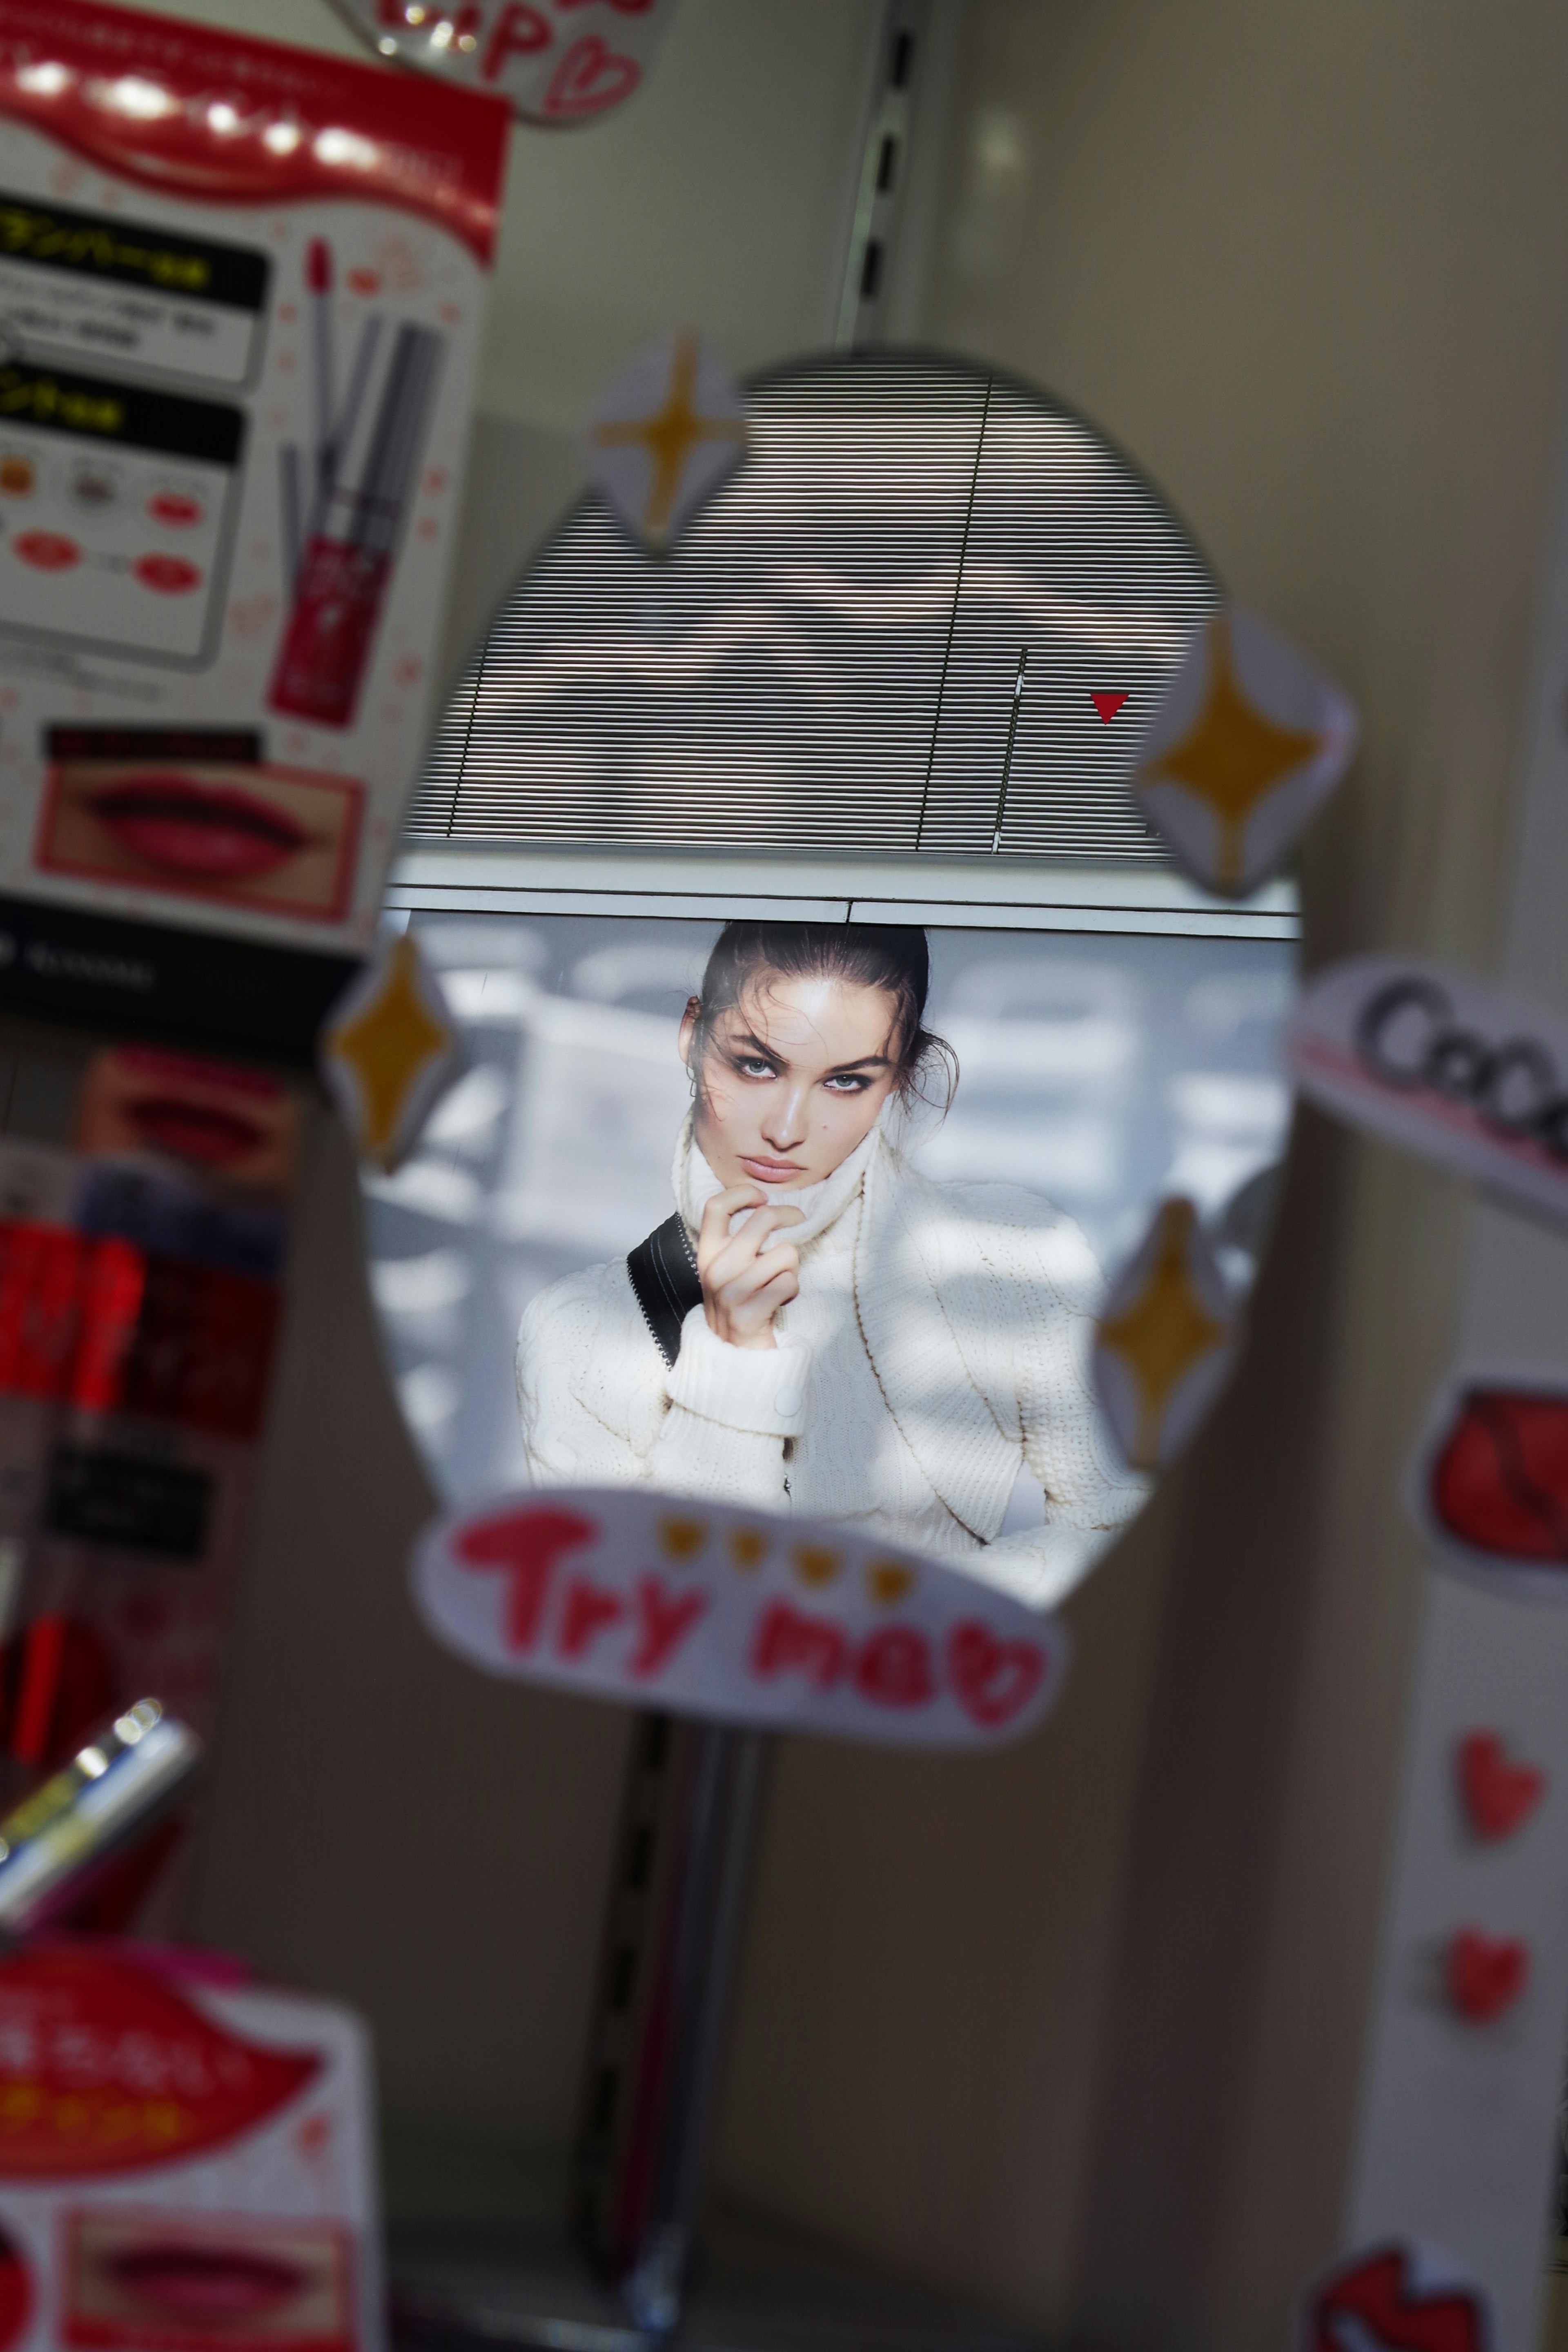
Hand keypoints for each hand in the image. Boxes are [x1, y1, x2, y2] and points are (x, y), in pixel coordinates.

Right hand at [696, 1186, 802, 1350]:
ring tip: (780, 1282)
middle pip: (762, 1218)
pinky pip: (789, 1282)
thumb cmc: (738, 1308)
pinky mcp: (749, 1312)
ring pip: (785, 1252)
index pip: (715, 1206)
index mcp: (706, 1254)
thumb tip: (768, 1206)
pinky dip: (792, 1291)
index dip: (743, 1192)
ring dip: (792, 1266)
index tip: (762, 1197)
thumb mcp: (725, 1272)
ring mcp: (731, 1291)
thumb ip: (736, 1243)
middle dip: (790, 1215)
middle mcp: (715, 1269)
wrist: (731, 1359)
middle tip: (799, 1221)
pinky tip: (779, 1302)